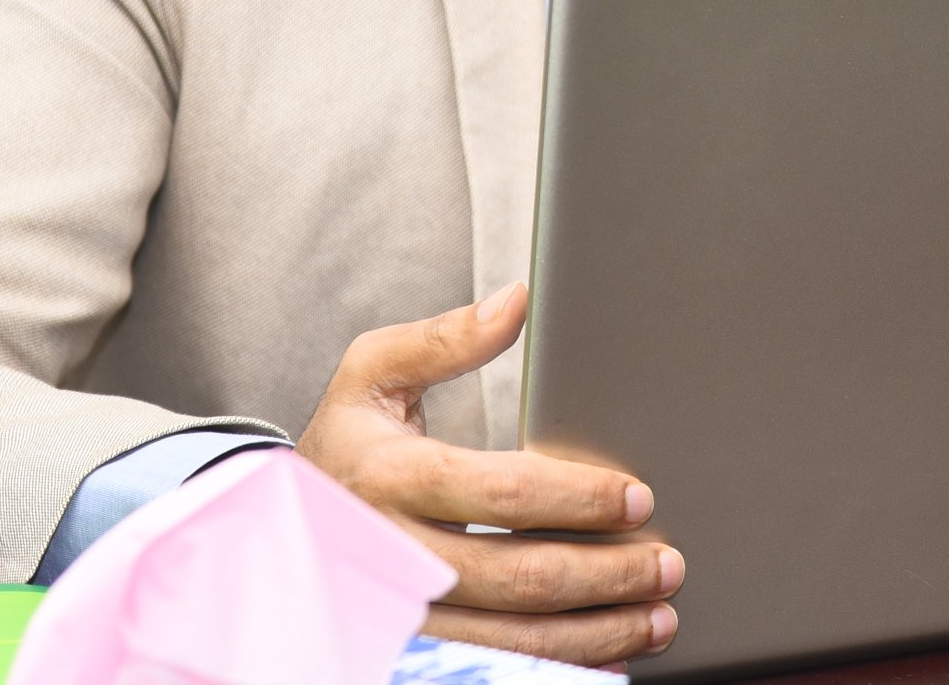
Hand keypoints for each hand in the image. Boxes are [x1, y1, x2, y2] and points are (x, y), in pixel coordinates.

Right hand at [298, 282, 681, 665]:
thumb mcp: (373, 375)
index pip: (502, 493)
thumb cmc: (346, 443)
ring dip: (597, 631)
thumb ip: (445, 339)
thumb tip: (518, 301)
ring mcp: (402, 614)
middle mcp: (394, 554)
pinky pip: (495, 669)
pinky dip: (557, 664)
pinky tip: (603, 651)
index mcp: (390, 476)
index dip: (578, 499)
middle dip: (607, 574)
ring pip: (515, 641)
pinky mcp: (412, 651)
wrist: (282, 526)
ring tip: (656, 615)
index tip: (637, 497)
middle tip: (666, 563)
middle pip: (521, 578)